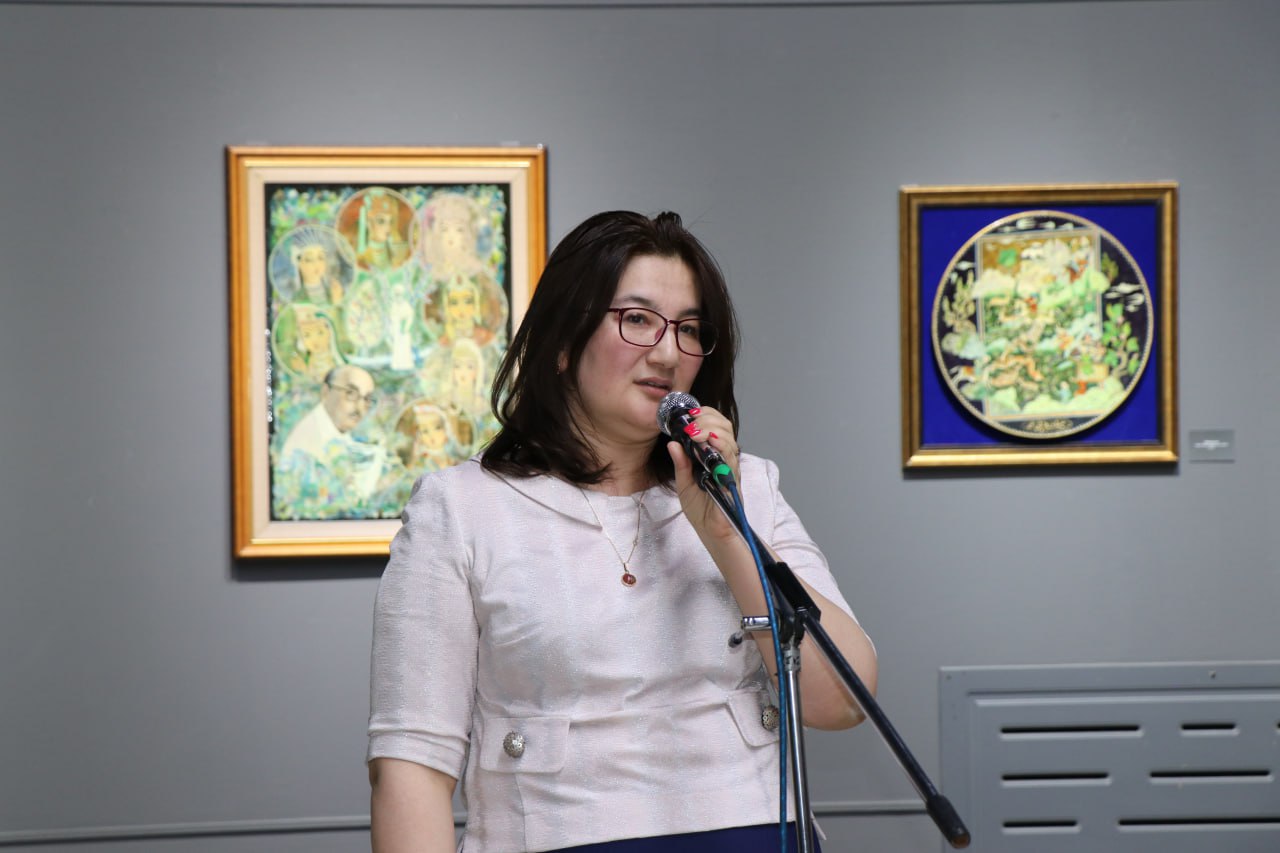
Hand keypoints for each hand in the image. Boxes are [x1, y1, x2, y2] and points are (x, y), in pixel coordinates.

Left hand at [666, 405, 741, 544]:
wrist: (710, 531)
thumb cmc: (700, 508)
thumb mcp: (683, 482)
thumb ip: (680, 463)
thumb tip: (672, 443)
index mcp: (713, 455)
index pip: (715, 426)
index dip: (705, 415)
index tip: (689, 414)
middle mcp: (724, 458)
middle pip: (724, 427)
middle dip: (707, 419)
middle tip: (690, 424)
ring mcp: (730, 467)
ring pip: (728, 439)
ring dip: (711, 430)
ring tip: (695, 432)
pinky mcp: (732, 479)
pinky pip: (730, 458)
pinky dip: (721, 446)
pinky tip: (710, 441)